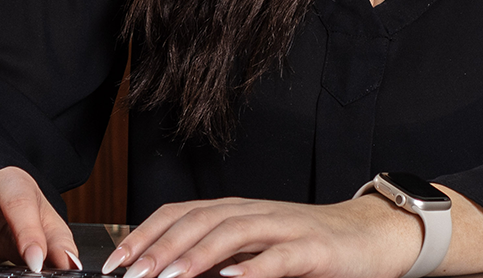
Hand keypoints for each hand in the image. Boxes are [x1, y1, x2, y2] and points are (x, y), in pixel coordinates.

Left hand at [100, 195, 423, 277]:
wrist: (367, 234)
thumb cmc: (307, 246)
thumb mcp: (257, 249)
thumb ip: (220, 258)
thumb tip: (169, 273)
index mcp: (238, 211)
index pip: (182, 212)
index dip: (146, 233)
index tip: (115, 263)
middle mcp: (256, 212)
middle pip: (200, 219)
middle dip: (161, 247)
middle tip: (131, 275)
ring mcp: (284, 227)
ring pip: (233, 233)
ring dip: (197, 256)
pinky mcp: (312, 249)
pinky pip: (279, 256)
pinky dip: (254, 267)